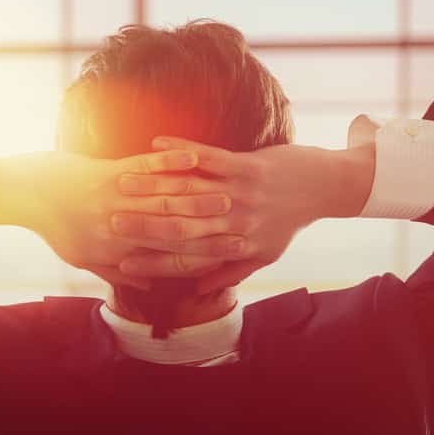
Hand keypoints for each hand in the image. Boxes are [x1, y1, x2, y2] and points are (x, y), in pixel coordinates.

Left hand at [0, 148, 233, 288]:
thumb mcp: (81, 255)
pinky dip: (171, 161)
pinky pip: (145, 167)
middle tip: (241, 224)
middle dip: (210, 227)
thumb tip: (145, 281)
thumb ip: (114, 270)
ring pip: (165, 200)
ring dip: (200, 195)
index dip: (201, 257)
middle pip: (173, 231)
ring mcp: (114, 200)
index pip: (166, 260)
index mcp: (113, 255)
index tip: (228, 252)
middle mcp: (117, 232)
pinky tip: (194, 158)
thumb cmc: (52, 224)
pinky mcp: (108, 173)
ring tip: (230, 191)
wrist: (20, 193)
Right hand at [109, 137, 374, 293]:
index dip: (154, 263)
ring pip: (188, 193)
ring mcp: (241, 193)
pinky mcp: (247, 165)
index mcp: (237, 248)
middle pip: (182, 229)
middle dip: (143, 226)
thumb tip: (196, 291)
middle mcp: (236, 224)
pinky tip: (154, 143)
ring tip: (121, 182)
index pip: (187, 260)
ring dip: (153, 186)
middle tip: (109, 222)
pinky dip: (180, 151)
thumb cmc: (289, 221)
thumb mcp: (264, 254)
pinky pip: (208, 157)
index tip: (122, 263)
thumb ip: (229, 272)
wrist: (323, 186)